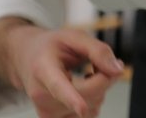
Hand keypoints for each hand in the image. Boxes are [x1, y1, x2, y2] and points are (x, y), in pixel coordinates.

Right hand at [0, 22, 124, 117]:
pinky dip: (92, 101)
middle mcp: (42, 95)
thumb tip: (117, 70)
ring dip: (98, 90)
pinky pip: (88, 115)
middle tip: (98, 63)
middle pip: (88, 95)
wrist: (27, 59)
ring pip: (91, 107)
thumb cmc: (50, 47)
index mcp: (43, 70)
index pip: (59, 86)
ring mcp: (47, 112)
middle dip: (103, 78)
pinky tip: (83, 88)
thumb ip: (97, 50)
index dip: (72, 98)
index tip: (82, 108)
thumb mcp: (73, 36)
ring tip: (85, 74)